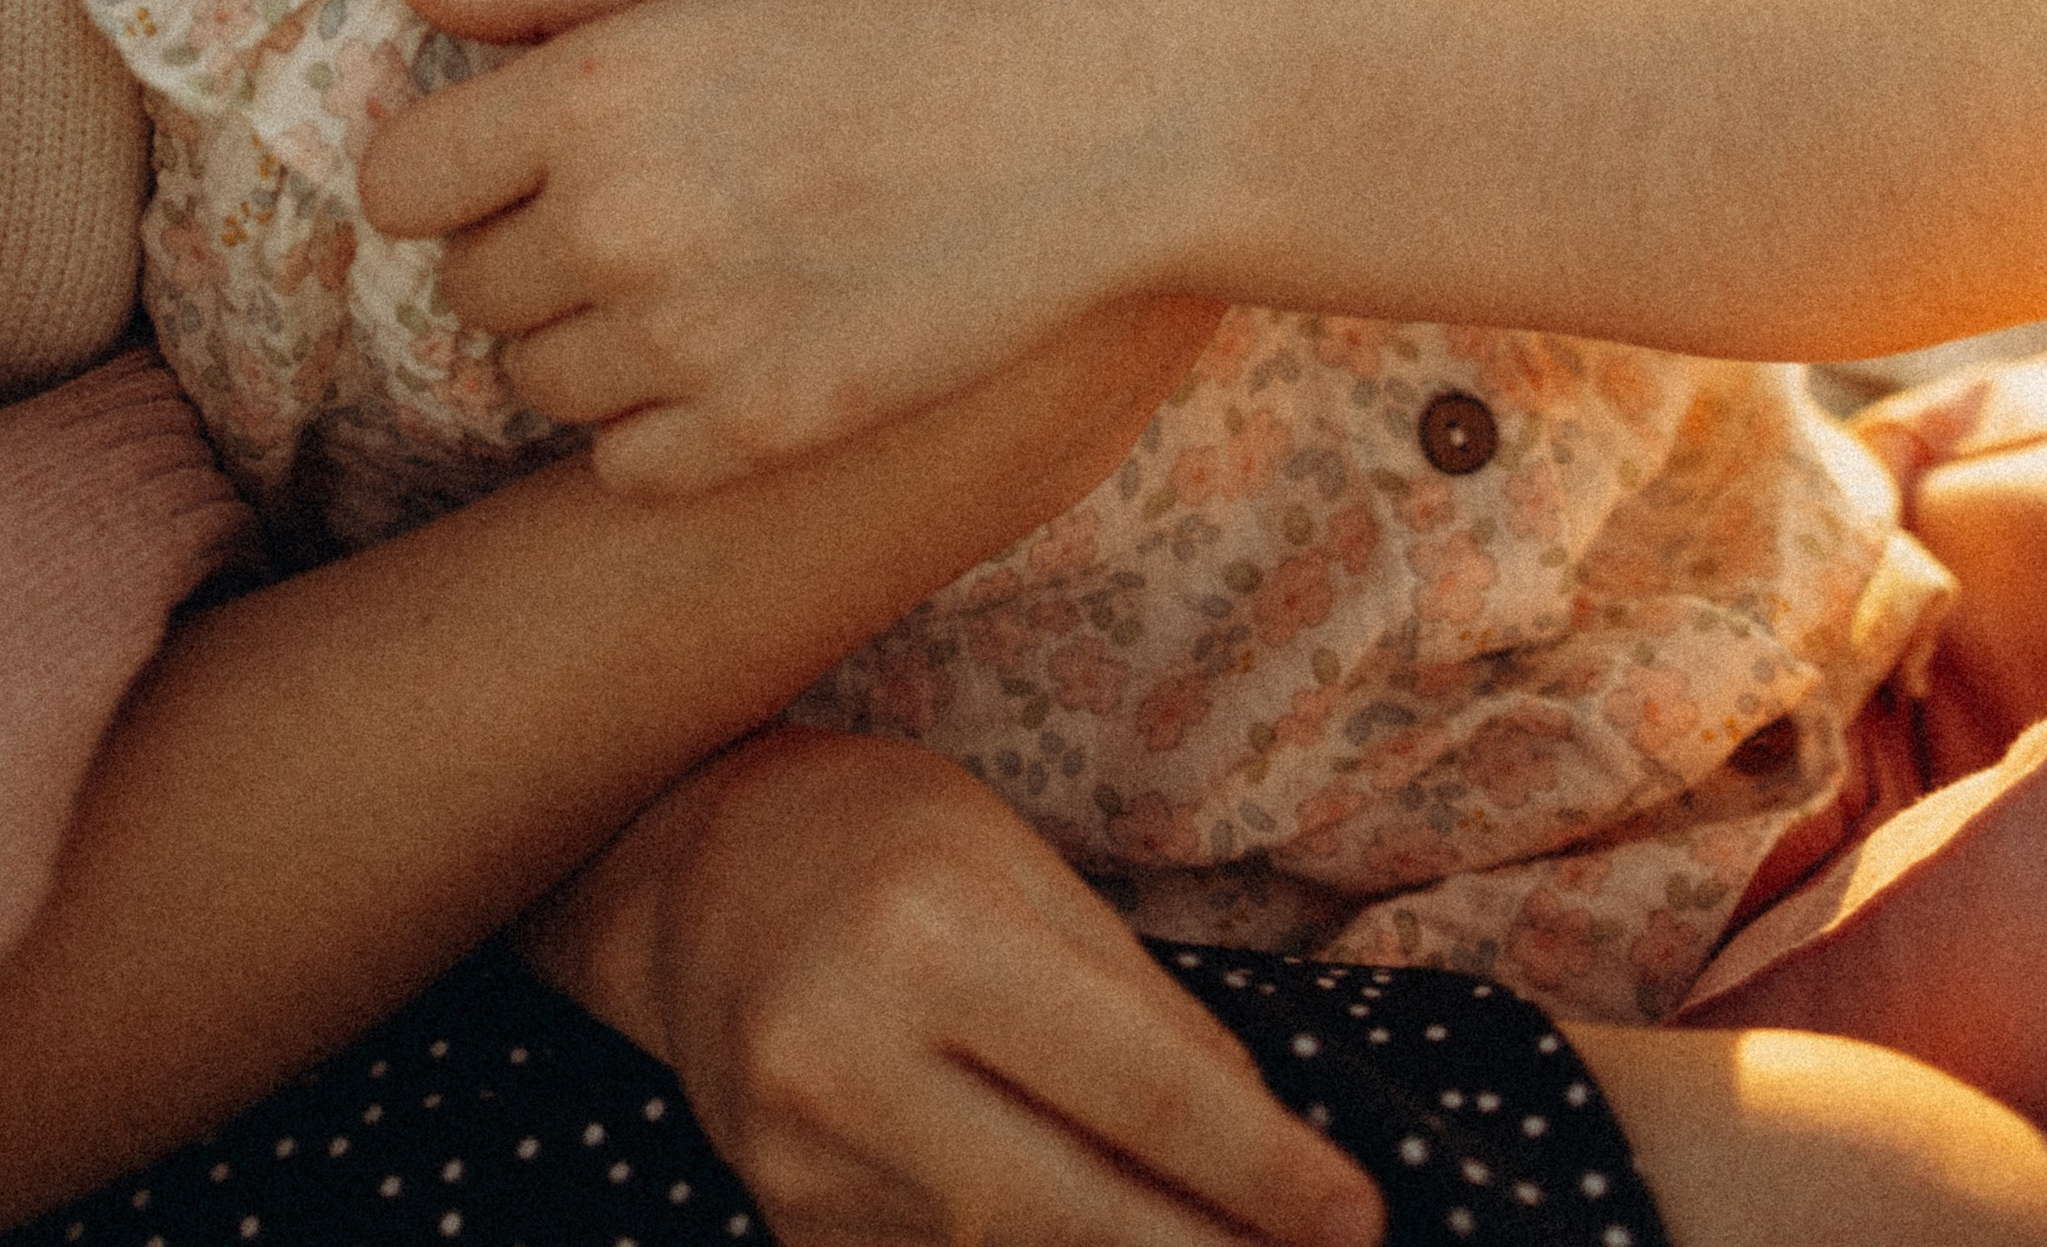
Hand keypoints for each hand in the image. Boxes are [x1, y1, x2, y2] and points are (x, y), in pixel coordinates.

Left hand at [366, 0, 1230, 487]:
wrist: (1101, 117)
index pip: (397, 184)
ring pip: (536, 384)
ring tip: (705, 265)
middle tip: (652, 199)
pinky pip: (621, 465)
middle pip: (466, 288)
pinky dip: (658, 422)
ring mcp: (690, 340)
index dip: (449, 170)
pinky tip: (741, 343)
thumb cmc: (908, 15)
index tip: (522, 155)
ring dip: (590, 336)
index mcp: (592, 93)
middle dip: (531, 245)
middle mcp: (618, 224)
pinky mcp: (763, 430)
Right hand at [526, 730, 1382, 1246]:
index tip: (1354, 1218)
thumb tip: (1256, 1133)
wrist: (692, 874)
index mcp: (930, 937)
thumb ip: (1137, 1001)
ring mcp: (803, 1162)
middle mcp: (850, 1058)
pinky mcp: (789, 1225)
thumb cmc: (887, 839)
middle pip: (1069, 1208)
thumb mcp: (1023, 867)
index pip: (1133, 1084)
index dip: (1256, 1167)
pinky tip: (1113, 1238)